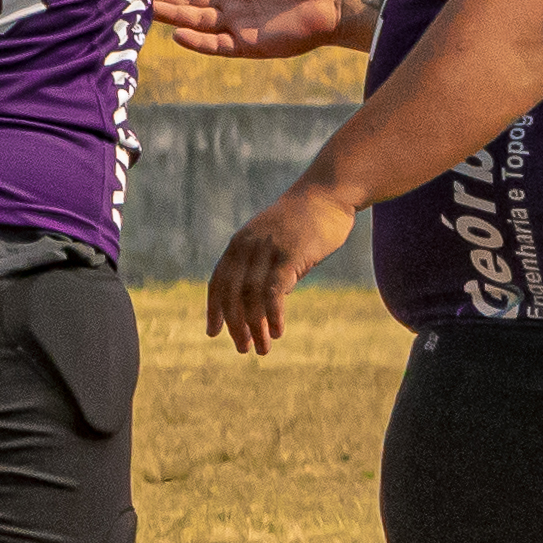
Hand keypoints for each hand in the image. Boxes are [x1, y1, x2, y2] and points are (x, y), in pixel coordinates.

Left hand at [205, 174, 358, 356]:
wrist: (329, 193)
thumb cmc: (308, 219)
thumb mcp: (278, 242)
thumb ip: (269, 269)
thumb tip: (269, 303)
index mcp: (239, 243)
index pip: (218, 282)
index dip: (214, 309)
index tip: (213, 332)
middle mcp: (247, 247)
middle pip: (232, 294)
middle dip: (235, 325)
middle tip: (242, 349)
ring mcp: (267, 250)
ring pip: (251, 297)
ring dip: (255, 327)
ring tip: (261, 349)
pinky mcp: (289, 255)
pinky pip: (274, 291)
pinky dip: (273, 314)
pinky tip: (277, 331)